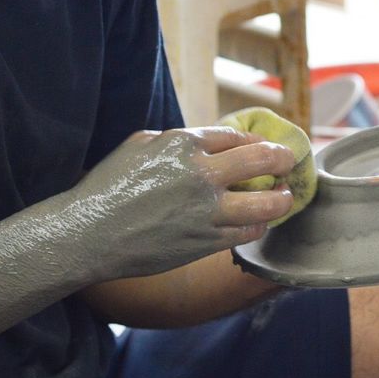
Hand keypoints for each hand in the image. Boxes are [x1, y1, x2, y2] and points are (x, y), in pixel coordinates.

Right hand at [66, 126, 295, 277]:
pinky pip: (248, 231)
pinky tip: (259, 221)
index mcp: (184, 143)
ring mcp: (207, 210)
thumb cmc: (108, 186)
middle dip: (283, 158)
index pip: (237, 136)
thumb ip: (176, 138)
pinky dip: (259, 224)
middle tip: (289, 161)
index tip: (264, 146)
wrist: (89, 234)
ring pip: (266, 202)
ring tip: (284, 195)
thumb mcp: (139, 144)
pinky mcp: (207, 241)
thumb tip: (205, 142)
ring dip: (282, 197)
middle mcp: (202, 174)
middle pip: (263, 159)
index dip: (257, 141)